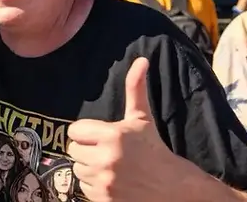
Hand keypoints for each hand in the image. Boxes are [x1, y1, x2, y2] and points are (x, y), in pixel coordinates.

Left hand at [67, 57, 184, 201]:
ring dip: (90, 168)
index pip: (75, 131)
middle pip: (74, 151)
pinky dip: (94, 186)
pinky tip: (112, 182)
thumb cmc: (153, 149)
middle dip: (87, 150)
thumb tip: (141, 60)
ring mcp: (104, 182)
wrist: (172, 187)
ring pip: (77, 170)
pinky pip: (84, 188)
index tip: (100, 137)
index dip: (86, 133)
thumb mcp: (142, 119)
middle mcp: (105, 158)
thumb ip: (136, 89)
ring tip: (110, 167)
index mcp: (112, 135)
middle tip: (106, 152)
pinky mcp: (103, 199)